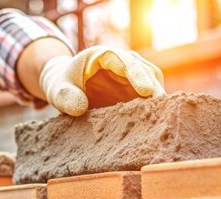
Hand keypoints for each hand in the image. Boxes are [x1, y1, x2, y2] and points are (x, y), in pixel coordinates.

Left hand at [39, 45, 165, 115]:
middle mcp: (122, 61)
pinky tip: (155, 122)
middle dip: (154, 89)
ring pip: (152, 82)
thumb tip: (80, 109)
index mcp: (104, 55)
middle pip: (145, 71)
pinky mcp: (134, 89)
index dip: (138, 76)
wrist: (64, 84)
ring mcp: (131, 75)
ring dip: (157, 99)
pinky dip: (153, 106)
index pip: (126, 62)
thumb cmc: (61, 84)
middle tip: (164, 109)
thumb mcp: (57, 90)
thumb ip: (65, 97)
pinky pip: (149, 96)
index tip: (147, 91)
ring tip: (162, 118)